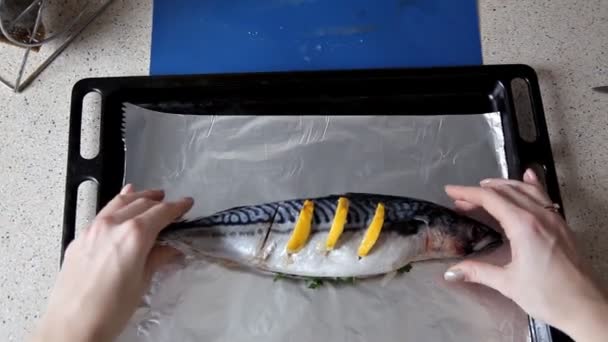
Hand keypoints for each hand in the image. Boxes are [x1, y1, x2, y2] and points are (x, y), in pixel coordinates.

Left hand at [30, 185, 192, 341]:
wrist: (72, 326)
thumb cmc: (109, 310)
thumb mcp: (142, 282)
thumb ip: (156, 258)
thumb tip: (168, 249)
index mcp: (134, 235)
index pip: (161, 212)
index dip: (177, 207)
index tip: (186, 204)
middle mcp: (113, 225)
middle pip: (141, 203)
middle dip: (159, 202)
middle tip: (171, 205)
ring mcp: (93, 229)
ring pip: (119, 203)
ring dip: (137, 197)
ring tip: (149, 195)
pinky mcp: (79, 239)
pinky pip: (102, 213)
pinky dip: (116, 205)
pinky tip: (121, 204)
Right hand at [443, 169, 607, 340]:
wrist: (586, 308)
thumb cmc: (549, 296)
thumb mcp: (508, 283)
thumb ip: (478, 272)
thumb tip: (451, 273)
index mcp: (524, 226)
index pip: (490, 199)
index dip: (467, 192)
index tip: (450, 190)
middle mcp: (540, 216)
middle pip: (505, 191)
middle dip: (480, 191)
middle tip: (461, 198)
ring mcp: (554, 218)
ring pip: (525, 189)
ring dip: (502, 185)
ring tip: (485, 187)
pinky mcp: (562, 225)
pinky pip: (543, 196)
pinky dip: (530, 185)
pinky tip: (527, 177)